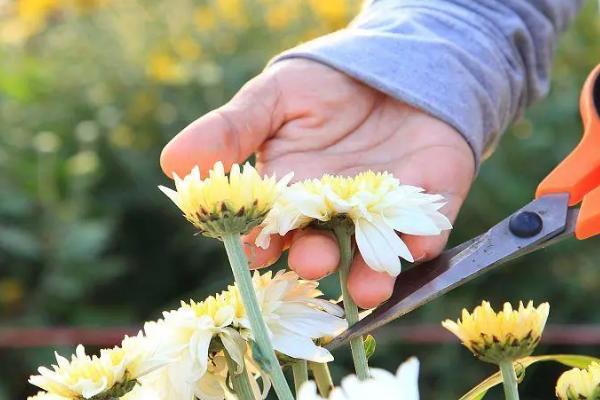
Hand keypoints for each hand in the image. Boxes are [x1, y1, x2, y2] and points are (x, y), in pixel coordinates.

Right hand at [160, 59, 474, 308]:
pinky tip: (419, 246)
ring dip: (370, 275)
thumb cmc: (323, 86)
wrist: (389, 65)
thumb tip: (173, 160)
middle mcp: (333, 215)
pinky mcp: (428, 203)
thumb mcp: (272, 98)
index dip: (262, 242)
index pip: (271, 229)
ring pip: (373, 255)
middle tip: (312, 261)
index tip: (255, 250)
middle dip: (316, 259)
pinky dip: (423, 241)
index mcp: (291, 197)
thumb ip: (230, 131)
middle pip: (322, 247)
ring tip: (368, 287)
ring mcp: (382, 213)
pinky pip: (426, 230)